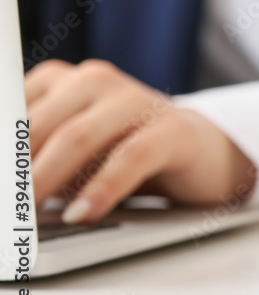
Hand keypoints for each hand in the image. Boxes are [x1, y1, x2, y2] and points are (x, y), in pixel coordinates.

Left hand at [26, 59, 255, 223]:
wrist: (203, 153)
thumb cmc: (123, 154)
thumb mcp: (70, 154)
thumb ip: (33, 159)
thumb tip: (4, 190)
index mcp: (61, 80)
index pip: (10, 107)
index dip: (2, 143)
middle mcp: (96, 81)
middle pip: (39, 124)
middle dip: (15, 168)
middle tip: (3, 204)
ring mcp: (136, 100)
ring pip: (79, 136)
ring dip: (47, 178)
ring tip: (28, 212)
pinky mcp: (172, 129)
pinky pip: (130, 158)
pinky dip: (102, 188)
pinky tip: (83, 214)